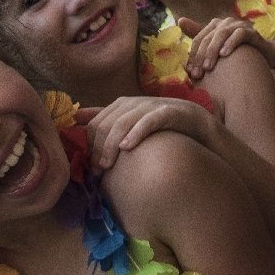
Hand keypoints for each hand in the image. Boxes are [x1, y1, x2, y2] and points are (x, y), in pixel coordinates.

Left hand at [77, 95, 219, 169]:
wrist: (199, 126)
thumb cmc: (162, 129)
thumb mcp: (132, 124)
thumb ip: (106, 120)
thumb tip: (75, 118)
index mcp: (122, 105)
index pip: (95, 123)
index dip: (89, 145)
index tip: (91, 167)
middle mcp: (135, 103)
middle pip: (106, 123)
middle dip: (98, 148)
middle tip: (99, 171)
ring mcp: (152, 106)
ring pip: (123, 121)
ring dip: (111, 144)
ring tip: (107, 165)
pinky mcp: (169, 112)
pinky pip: (149, 120)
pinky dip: (136, 132)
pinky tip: (128, 147)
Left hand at [186, 16, 270, 80]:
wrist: (264, 57)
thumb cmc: (237, 54)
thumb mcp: (217, 50)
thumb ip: (200, 41)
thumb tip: (179, 25)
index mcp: (214, 26)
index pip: (198, 39)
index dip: (193, 56)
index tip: (191, 74)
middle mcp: (225, 23)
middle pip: (208, 37)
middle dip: (201, 56)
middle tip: (198, 74)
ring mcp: (239, 25)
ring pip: (221, 34)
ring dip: (213, 51)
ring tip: (209, 67)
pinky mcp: (251, 31)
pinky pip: (239, 34)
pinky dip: (230, 43)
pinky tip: (225, 55)